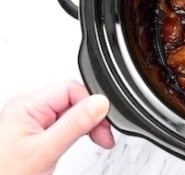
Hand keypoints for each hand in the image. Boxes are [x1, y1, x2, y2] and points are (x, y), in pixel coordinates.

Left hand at [0, 80, 114, 174]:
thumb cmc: (6, 174)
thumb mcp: (45, 150)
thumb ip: (74, 124)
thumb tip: (100, 103)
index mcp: (26, 106)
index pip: (70, 89)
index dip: (91, 104)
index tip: (102, 123)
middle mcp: (29, 110)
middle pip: (73, 99)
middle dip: (92, 116)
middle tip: (103, 135)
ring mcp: (33, 122)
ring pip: (72, 112)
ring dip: (87, 125)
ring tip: (97, 139)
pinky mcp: (39, 134)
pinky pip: (66, 124)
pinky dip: (79, 132)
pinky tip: (84, 140)